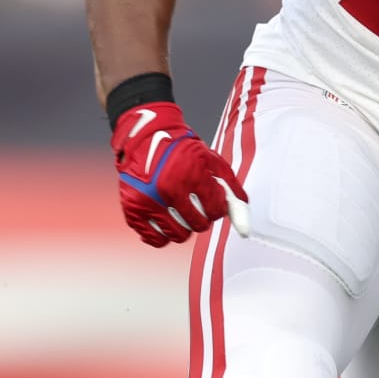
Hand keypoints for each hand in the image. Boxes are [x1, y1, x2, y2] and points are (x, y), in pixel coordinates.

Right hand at [112, 100, 249, 247]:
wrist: (146, 138)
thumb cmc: (182, 150)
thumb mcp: (211, 161)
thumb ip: (230, 189)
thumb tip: (244, 225)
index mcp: (191, 174)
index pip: (215, 211)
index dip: (216, 207)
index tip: (211, 200)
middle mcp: (169, 189)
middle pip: (198, 226)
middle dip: (201, 218)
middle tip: (195, 205)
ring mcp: (149, 201)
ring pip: (178, 236)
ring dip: (183, 227)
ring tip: (180, 212)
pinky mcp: (133, 209)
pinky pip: (155, 239)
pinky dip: (162, 235)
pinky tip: (165, 220)